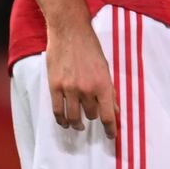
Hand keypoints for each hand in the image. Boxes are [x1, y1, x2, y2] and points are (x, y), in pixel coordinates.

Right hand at [46, 22, 116, 138]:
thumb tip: (114, 109)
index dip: (110, 128)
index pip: (107, 114)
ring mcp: (69, 89)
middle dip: (93, 115)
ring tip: (78, 125)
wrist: (70, 32)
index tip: (112, 136)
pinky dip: (61, 120)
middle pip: (91, 115)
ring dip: (77, 123)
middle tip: (92, 114)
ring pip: (73, 117)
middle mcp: (86, 89)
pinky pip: (57, 111)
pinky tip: (65, 122)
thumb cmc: (90, 48)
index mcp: (103, 83)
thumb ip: (109, 89)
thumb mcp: (105, 67)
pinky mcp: (55, 87)